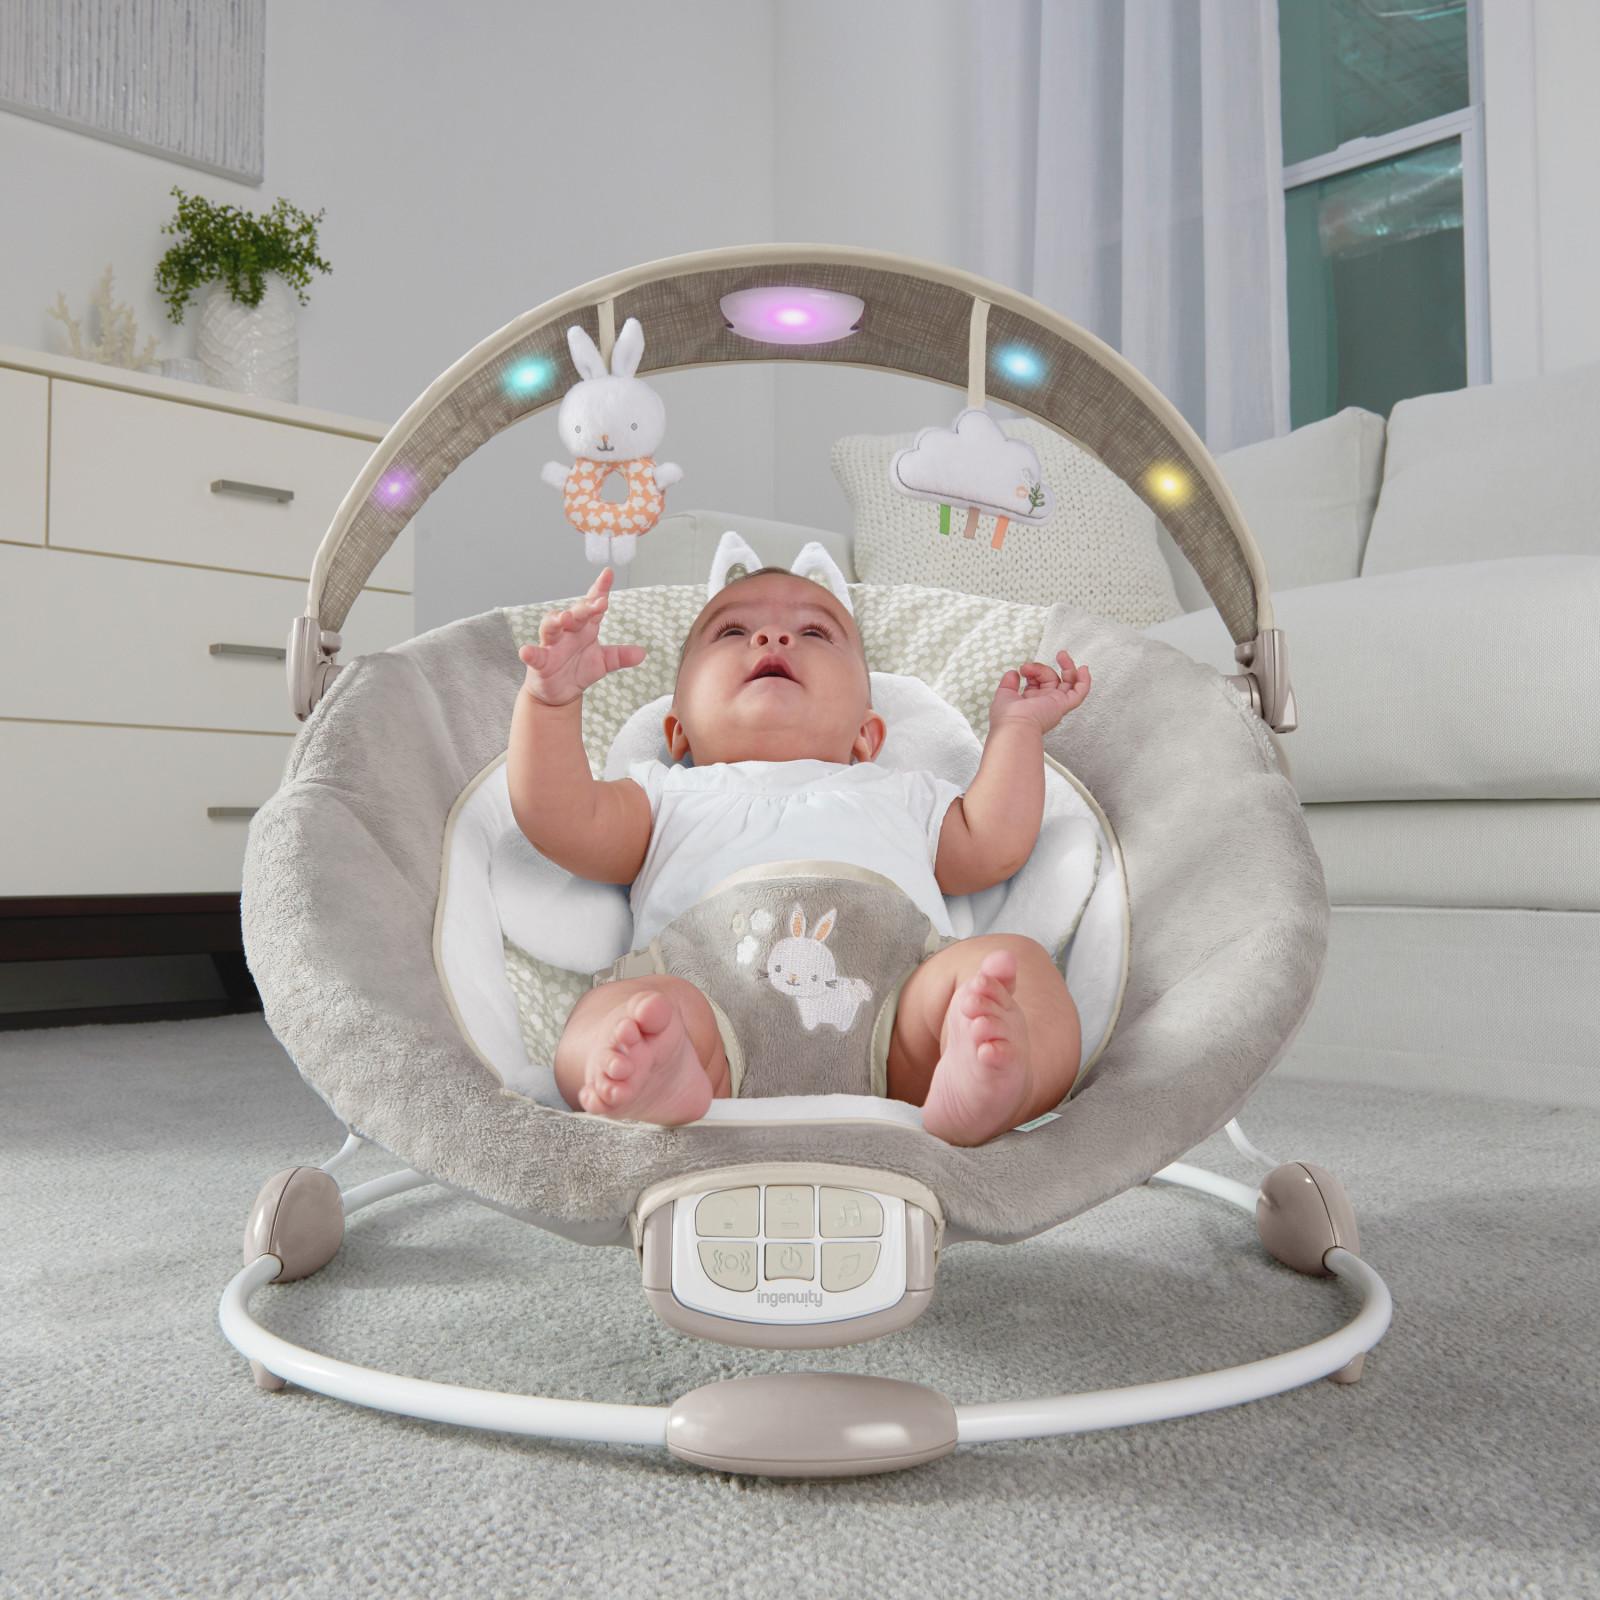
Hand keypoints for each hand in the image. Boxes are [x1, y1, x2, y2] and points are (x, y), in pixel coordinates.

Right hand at [518, 566, 645, 705]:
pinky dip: (530, 653)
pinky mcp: (540, 661)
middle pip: (575, 614)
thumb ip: (620, 656)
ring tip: (564, 618)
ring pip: (551, 627)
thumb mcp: (604, 663)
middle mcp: (568, 631)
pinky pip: (534, 655)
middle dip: (584, 607)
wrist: (560, 692)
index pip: (593, 605)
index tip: (608, 573)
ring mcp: (552, 645)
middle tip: (597, 603)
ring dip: (556, 621)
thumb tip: (642, 653)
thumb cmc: (579, 669)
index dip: (600, 589)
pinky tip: (527, 651)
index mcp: (585, 628)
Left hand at [988, 649, 1090, 733]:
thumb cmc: (1007, 717)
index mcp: (1031, 702)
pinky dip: (1084, 681)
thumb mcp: (1004, 694)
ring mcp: (1056, 704)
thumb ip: (1009, 683)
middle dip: (1041, 668)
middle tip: (1027, 667)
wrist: (1014, 726)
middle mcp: (1045, 703)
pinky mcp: (1064, 705)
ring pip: (1068, 683)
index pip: (1038, 680)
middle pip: (1051, 678)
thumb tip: (1014, 672)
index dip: (1032, 671)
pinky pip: (1080, 693)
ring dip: (1067, 667)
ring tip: (1062, 655)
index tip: (1022, 669)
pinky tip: (1084, 668)